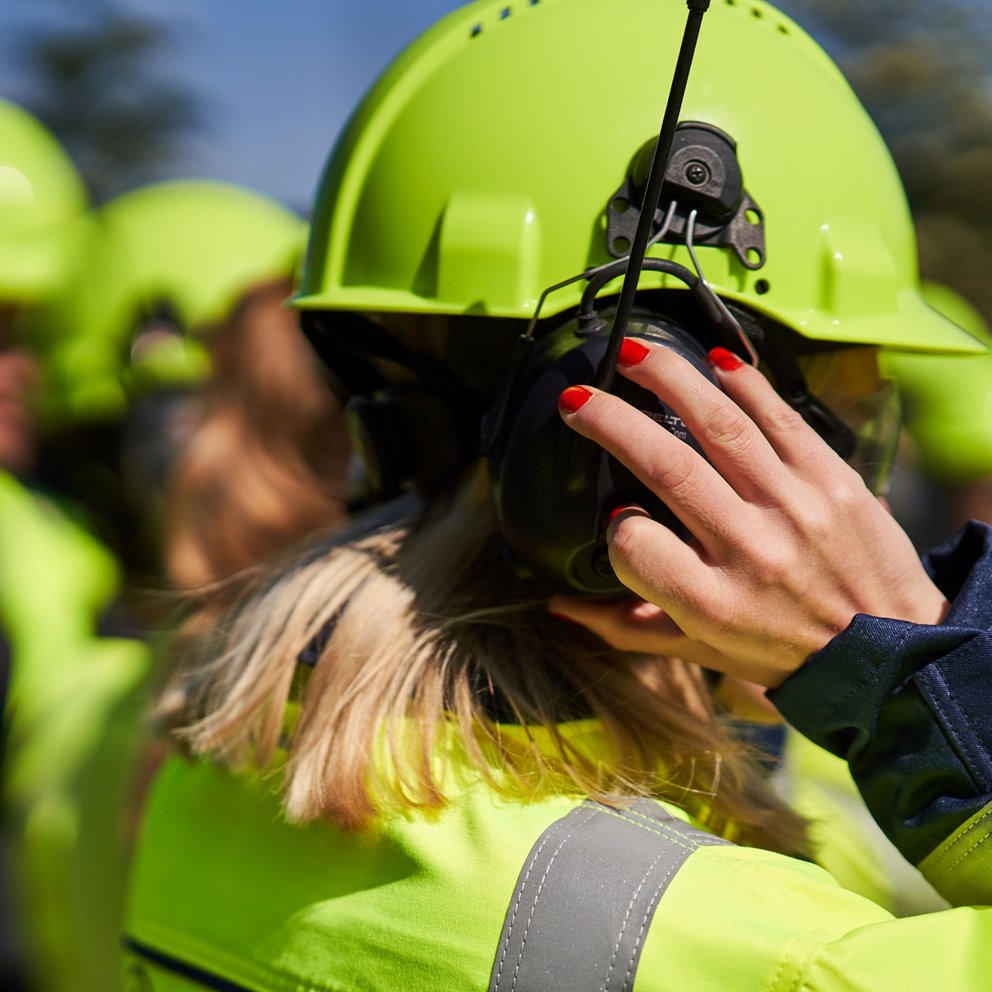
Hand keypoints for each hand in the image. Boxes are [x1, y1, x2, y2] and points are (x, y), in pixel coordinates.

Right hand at [554, 343, 948, 687]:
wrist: (892, 649)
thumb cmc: (784, 651)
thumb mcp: (700, 650)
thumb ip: (626, 628)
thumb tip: (558, 604)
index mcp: (712, 604)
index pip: (633, 546)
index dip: (615, 527)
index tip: (619, 520)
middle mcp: (752, 551)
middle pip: (666, 468)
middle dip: (611, 421)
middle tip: (576, 399)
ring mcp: (796, 508)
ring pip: (720, 425)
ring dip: (669, 379)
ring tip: (631, 354)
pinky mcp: (834, 479)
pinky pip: (779, 416)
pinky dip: (743, 382)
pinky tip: (711, 361)